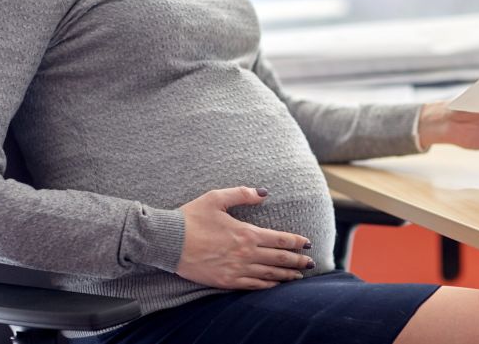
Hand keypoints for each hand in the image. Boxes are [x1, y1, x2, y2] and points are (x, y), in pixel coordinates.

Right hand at [176, 186, 313, 289]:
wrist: (167, 241)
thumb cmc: (190, 217)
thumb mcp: (216, 198)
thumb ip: (242, 194)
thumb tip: (264, 193)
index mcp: (246, 233)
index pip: (280, 239)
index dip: (296, 242)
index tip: (308, 243)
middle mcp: (245, 253)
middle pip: (279, 259)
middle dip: (298, 261)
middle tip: (311, 263)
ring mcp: (236, 269)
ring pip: (269, 275)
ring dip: (286, 276)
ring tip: (298, 276)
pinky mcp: (225, 281)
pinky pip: (252, 285)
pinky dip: (267, 286)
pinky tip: (274, 285)